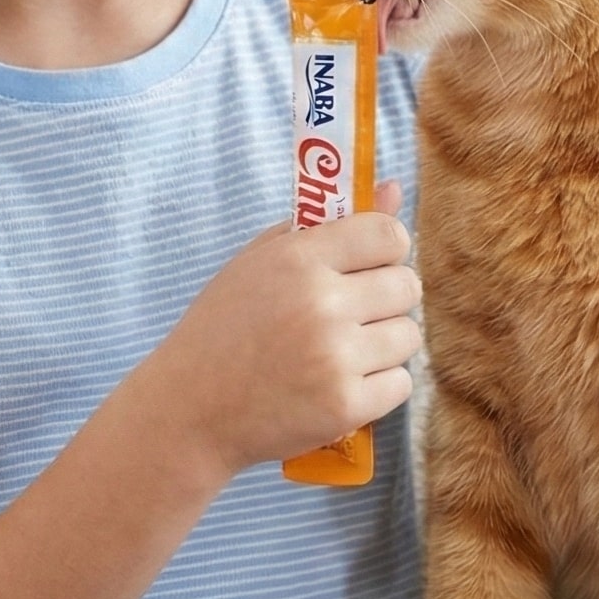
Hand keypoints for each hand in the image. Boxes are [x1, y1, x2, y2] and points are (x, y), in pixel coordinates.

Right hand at [144, 179, 421, 478]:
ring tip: (341, 352)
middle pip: (406, 285)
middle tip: (352, 314)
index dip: (386, 250)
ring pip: (408, 335)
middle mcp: (322, 303)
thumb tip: (393, 189)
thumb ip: (328, 222)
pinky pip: (400, 385)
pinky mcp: (345, 406)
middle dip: (386, 299)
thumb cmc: (224, 328)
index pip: (389, 234)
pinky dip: (377, 388)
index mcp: (298, 258)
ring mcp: (336, 357)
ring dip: (383, 344)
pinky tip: (338, 384)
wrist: (190, 410)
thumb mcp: (261, 261)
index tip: (369, 266)